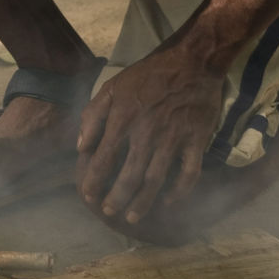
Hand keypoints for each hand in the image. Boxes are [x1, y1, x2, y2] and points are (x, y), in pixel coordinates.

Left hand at [76, 51, 224, 223]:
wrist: (193, 61)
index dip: (94, 180)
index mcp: (124, 120)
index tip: (87, 196)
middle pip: (129, 175)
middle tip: (109, 212)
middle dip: (117, 198)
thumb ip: (93, 116)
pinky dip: (180, 191)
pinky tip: (169, 202)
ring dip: (144, 201)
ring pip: (156, 179)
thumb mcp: (112, 87)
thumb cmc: (148, 75)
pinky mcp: (197, 140)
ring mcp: (174, 138)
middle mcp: (147, 133)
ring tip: (133, 217)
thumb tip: (81, 148)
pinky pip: (189, 172)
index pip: (103, 158)